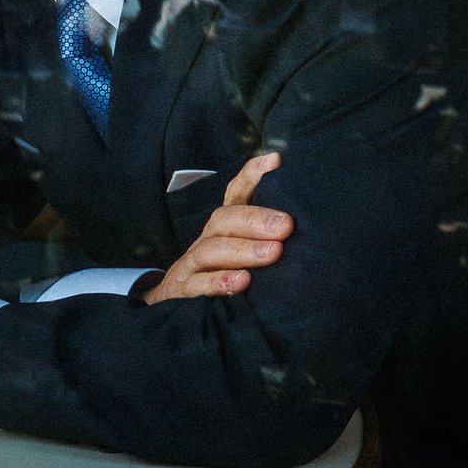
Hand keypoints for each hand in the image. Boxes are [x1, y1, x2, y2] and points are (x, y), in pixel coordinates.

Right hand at [145, 153, 292, 303]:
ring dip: (243, 250)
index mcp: (222, 229)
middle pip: (225, 220)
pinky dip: (218, 282)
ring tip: (274, 252)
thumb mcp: (241, 254)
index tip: (276, 162)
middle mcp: (206, 240)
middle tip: (286, 225)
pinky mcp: (183, 291)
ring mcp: (191, 265)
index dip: (252, 176)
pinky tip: (243, 281)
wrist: (173, 306)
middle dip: (256, 220)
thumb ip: (265, 235)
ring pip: (211, 250)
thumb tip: (294, 204)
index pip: (235, 196)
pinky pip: (197, 284)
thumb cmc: (218, 276)